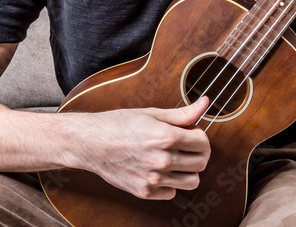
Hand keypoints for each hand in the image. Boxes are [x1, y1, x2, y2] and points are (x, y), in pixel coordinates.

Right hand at [74, 95, 210, 199]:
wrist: (91, 143)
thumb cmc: (118, 124)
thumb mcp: (151, 114)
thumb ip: (181, 114)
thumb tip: (204, 104)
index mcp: (166, 137)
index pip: (203, 142)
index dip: (200, 136)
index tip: (191, 134)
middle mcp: (162, 160)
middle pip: (201, 163)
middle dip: (198, 153)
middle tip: (186, 146)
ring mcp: (154, 178)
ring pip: (192, 182)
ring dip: (188, 170)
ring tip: (175, 160)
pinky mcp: (145, 192)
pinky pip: (172, 192)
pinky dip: (170, 183)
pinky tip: (159, 170)